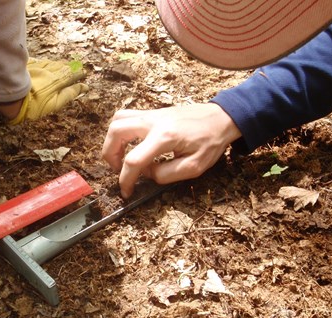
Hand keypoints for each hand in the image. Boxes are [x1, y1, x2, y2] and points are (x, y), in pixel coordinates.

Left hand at [9, 58, 88, 123]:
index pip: (71, 75)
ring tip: (63, 64)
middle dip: (70, 67)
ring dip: (58, 64)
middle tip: (76, 66)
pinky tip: (43, 62)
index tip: (84, 73)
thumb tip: (84, 87)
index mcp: (57, 81)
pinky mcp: (25, 67)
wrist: (9, 97)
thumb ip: (69, 94)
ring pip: (50, 64)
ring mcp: (36, 68)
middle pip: (61, 67)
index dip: (78, 74)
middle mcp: (48, 72)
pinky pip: (36, 62)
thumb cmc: (33, 105)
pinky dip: (43, 62)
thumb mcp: (55, 104)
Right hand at [102, 103, 241, 197]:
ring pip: (117, 120)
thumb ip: (167, 174)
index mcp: (165, 137)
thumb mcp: (194, 167)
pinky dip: (120, 131)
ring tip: (120, 156)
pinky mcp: (152, 112)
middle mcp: (153, 122)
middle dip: (110, 155)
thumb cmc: (211, 142)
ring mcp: (151, 114)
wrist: (221, 117)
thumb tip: (147, 173)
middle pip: (116, 132)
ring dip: (112, 140)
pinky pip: (126, 116)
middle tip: (118, 170)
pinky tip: (130, 144)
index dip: (126, 179)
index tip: (126, 191)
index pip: (134, 159)